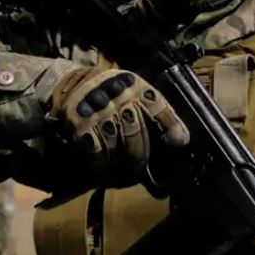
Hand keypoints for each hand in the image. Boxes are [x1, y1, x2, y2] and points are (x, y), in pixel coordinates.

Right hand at [52, 68, 190, 185]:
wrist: (72, 83)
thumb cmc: (112, 92)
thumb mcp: (134, 90)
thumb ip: (156, 111)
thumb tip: (181, 140)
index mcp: (134, 85)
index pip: (156, 105)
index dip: (170, 125)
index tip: (179, 142)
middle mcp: (116, 95)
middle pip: (135, 131)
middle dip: (141, 153)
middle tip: (142, 166)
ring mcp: (96, 109)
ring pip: (116, 144)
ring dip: (122, 162)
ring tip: (126, 170)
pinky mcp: (79, 124)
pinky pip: (95, 152)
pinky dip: (102, 165)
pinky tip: (105, 167)